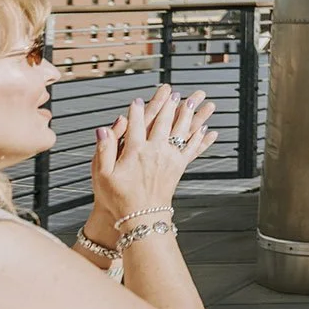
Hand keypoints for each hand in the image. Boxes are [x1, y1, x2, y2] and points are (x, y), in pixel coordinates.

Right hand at [92, 85, 217, 221]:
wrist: (141, 217)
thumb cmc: (118, 198)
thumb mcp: (102, 175)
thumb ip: (104, 150)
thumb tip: (103, 129)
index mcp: (135, 151)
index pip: (135, 124)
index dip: (137, 110)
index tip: (138, 99)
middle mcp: (155, 151)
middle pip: (163, 122)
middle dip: (168, 105)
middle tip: (173, 92)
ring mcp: (169, 159)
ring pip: (181, 131)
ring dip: (188, 114)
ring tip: (194, 101)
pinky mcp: (179, 167)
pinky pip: (192, 148)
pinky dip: (200, 138)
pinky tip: (206, 130)